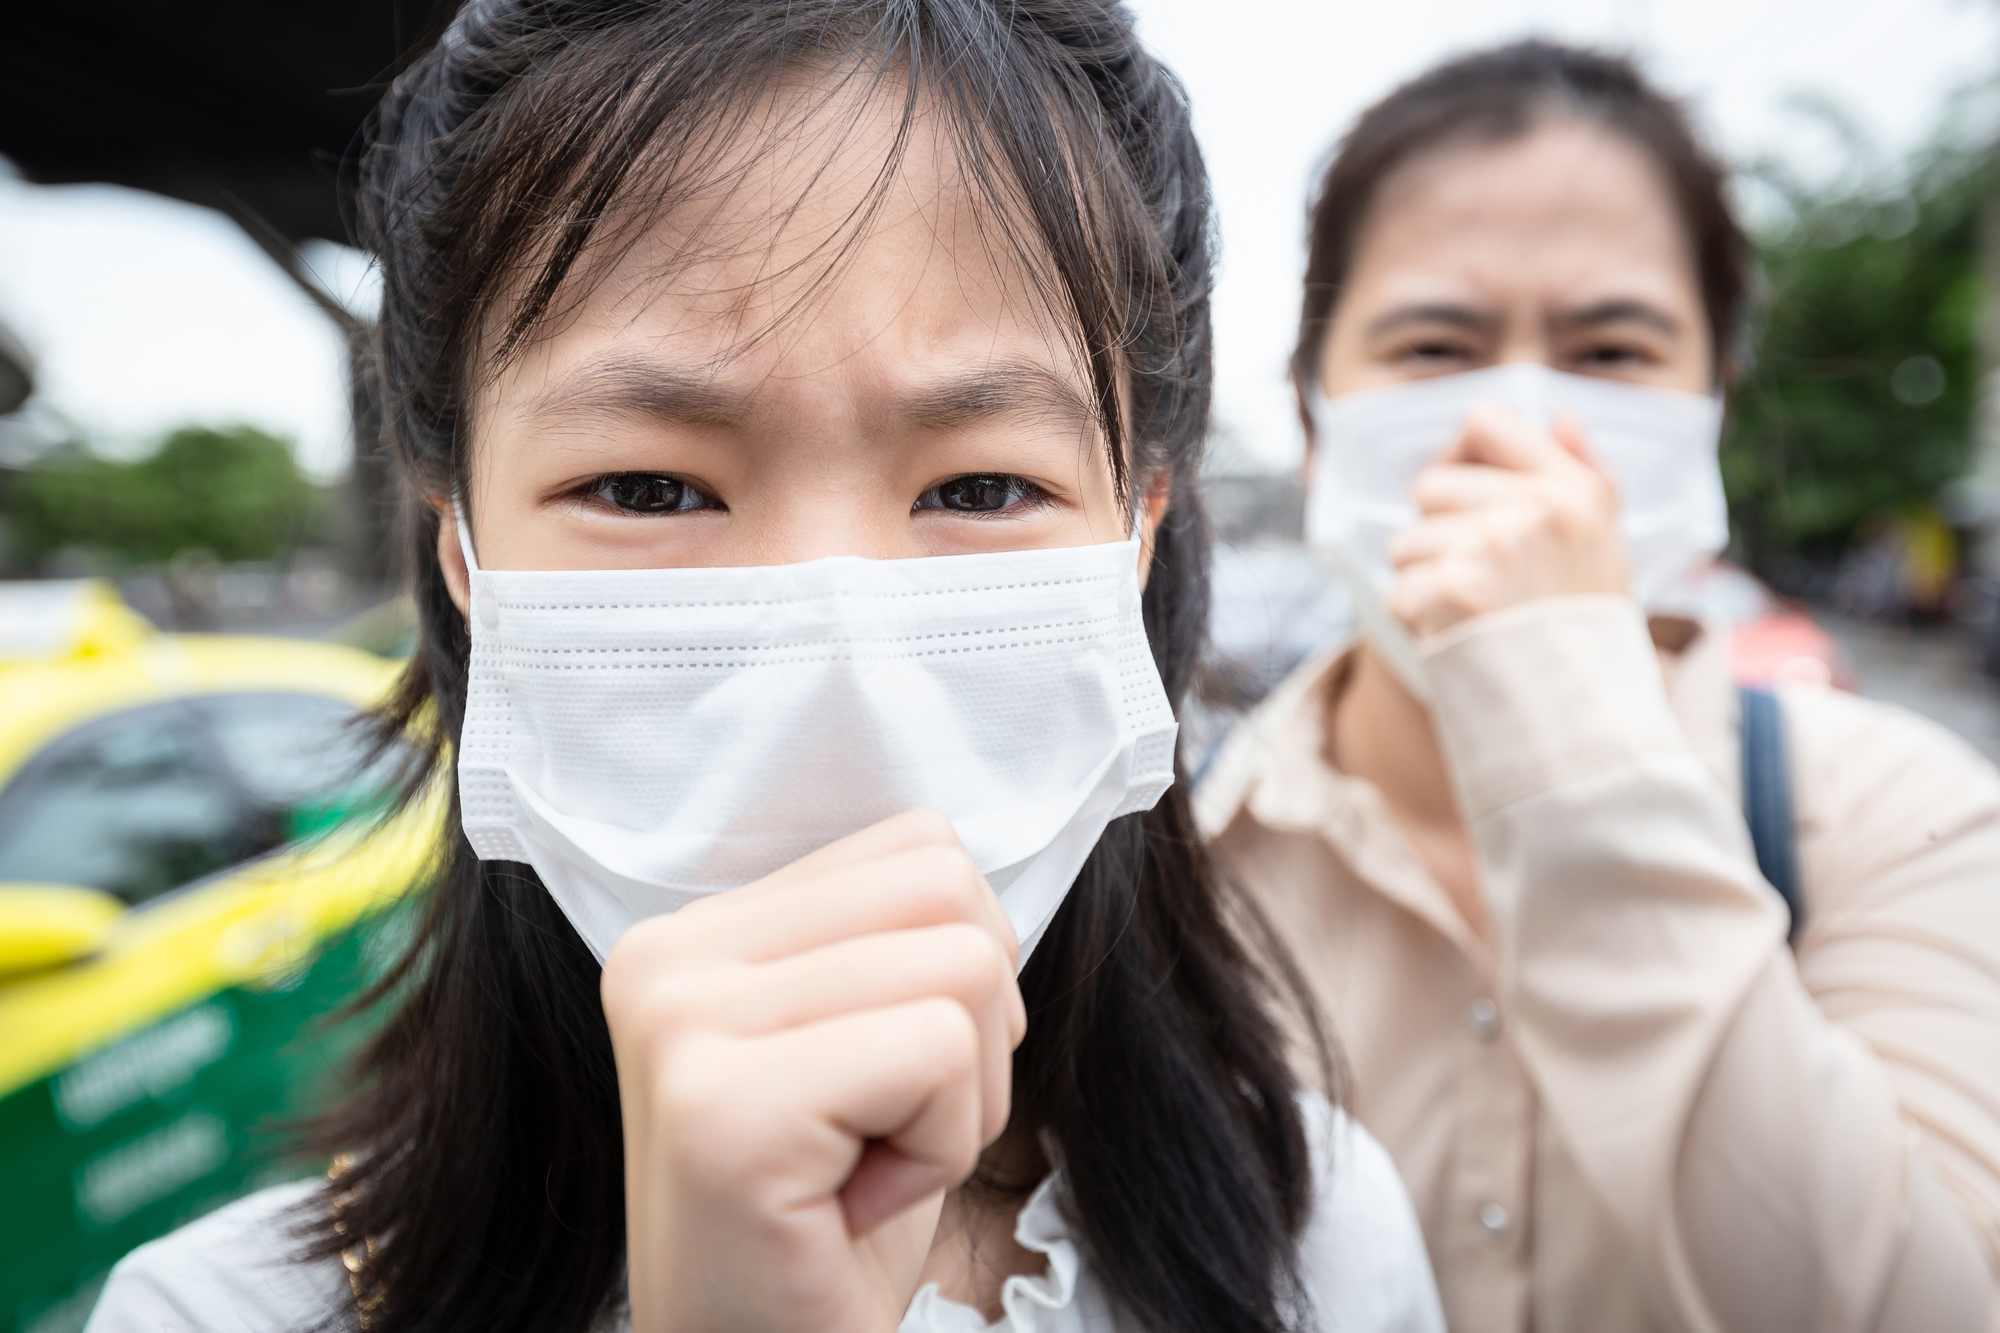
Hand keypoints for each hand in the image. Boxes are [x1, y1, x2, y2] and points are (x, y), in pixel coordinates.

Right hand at [602, 809, 1025, 1332]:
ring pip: (962, 965)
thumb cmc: (831, 1227)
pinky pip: (941, 1051)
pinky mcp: (726, 1110)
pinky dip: (941, 1147)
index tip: (878, 1084)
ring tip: (866, 1167)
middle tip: (885, 1131)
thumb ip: (883, 937)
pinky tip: (854, 1205)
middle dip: (972, 1028)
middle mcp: (665, 958)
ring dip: (960, 1097)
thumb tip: (965, 867)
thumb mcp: (857, 1045)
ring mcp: (681, 1026)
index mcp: (693, 933)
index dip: (955, 976)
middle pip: (947, 887)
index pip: (920, 846)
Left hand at [1384, 403, 1630, 636]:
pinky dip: (1415, 619)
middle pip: (1431, 487)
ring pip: (1406, 541)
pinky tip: (1457, 636)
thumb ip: (1588, 474)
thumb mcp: (1605, 545)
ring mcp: (1491, 544)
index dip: (1462, 456)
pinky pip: (1398, 588)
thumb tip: (1562, 418)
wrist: (1574, 712)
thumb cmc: (1582, 624)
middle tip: (1482, 580)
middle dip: (1439, 532)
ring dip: (1424, 579)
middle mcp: (1535, 508)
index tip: (1467, 498)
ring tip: (1474, 612)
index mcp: (1572, 489)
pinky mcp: (1452, 586)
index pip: (1487, 422)